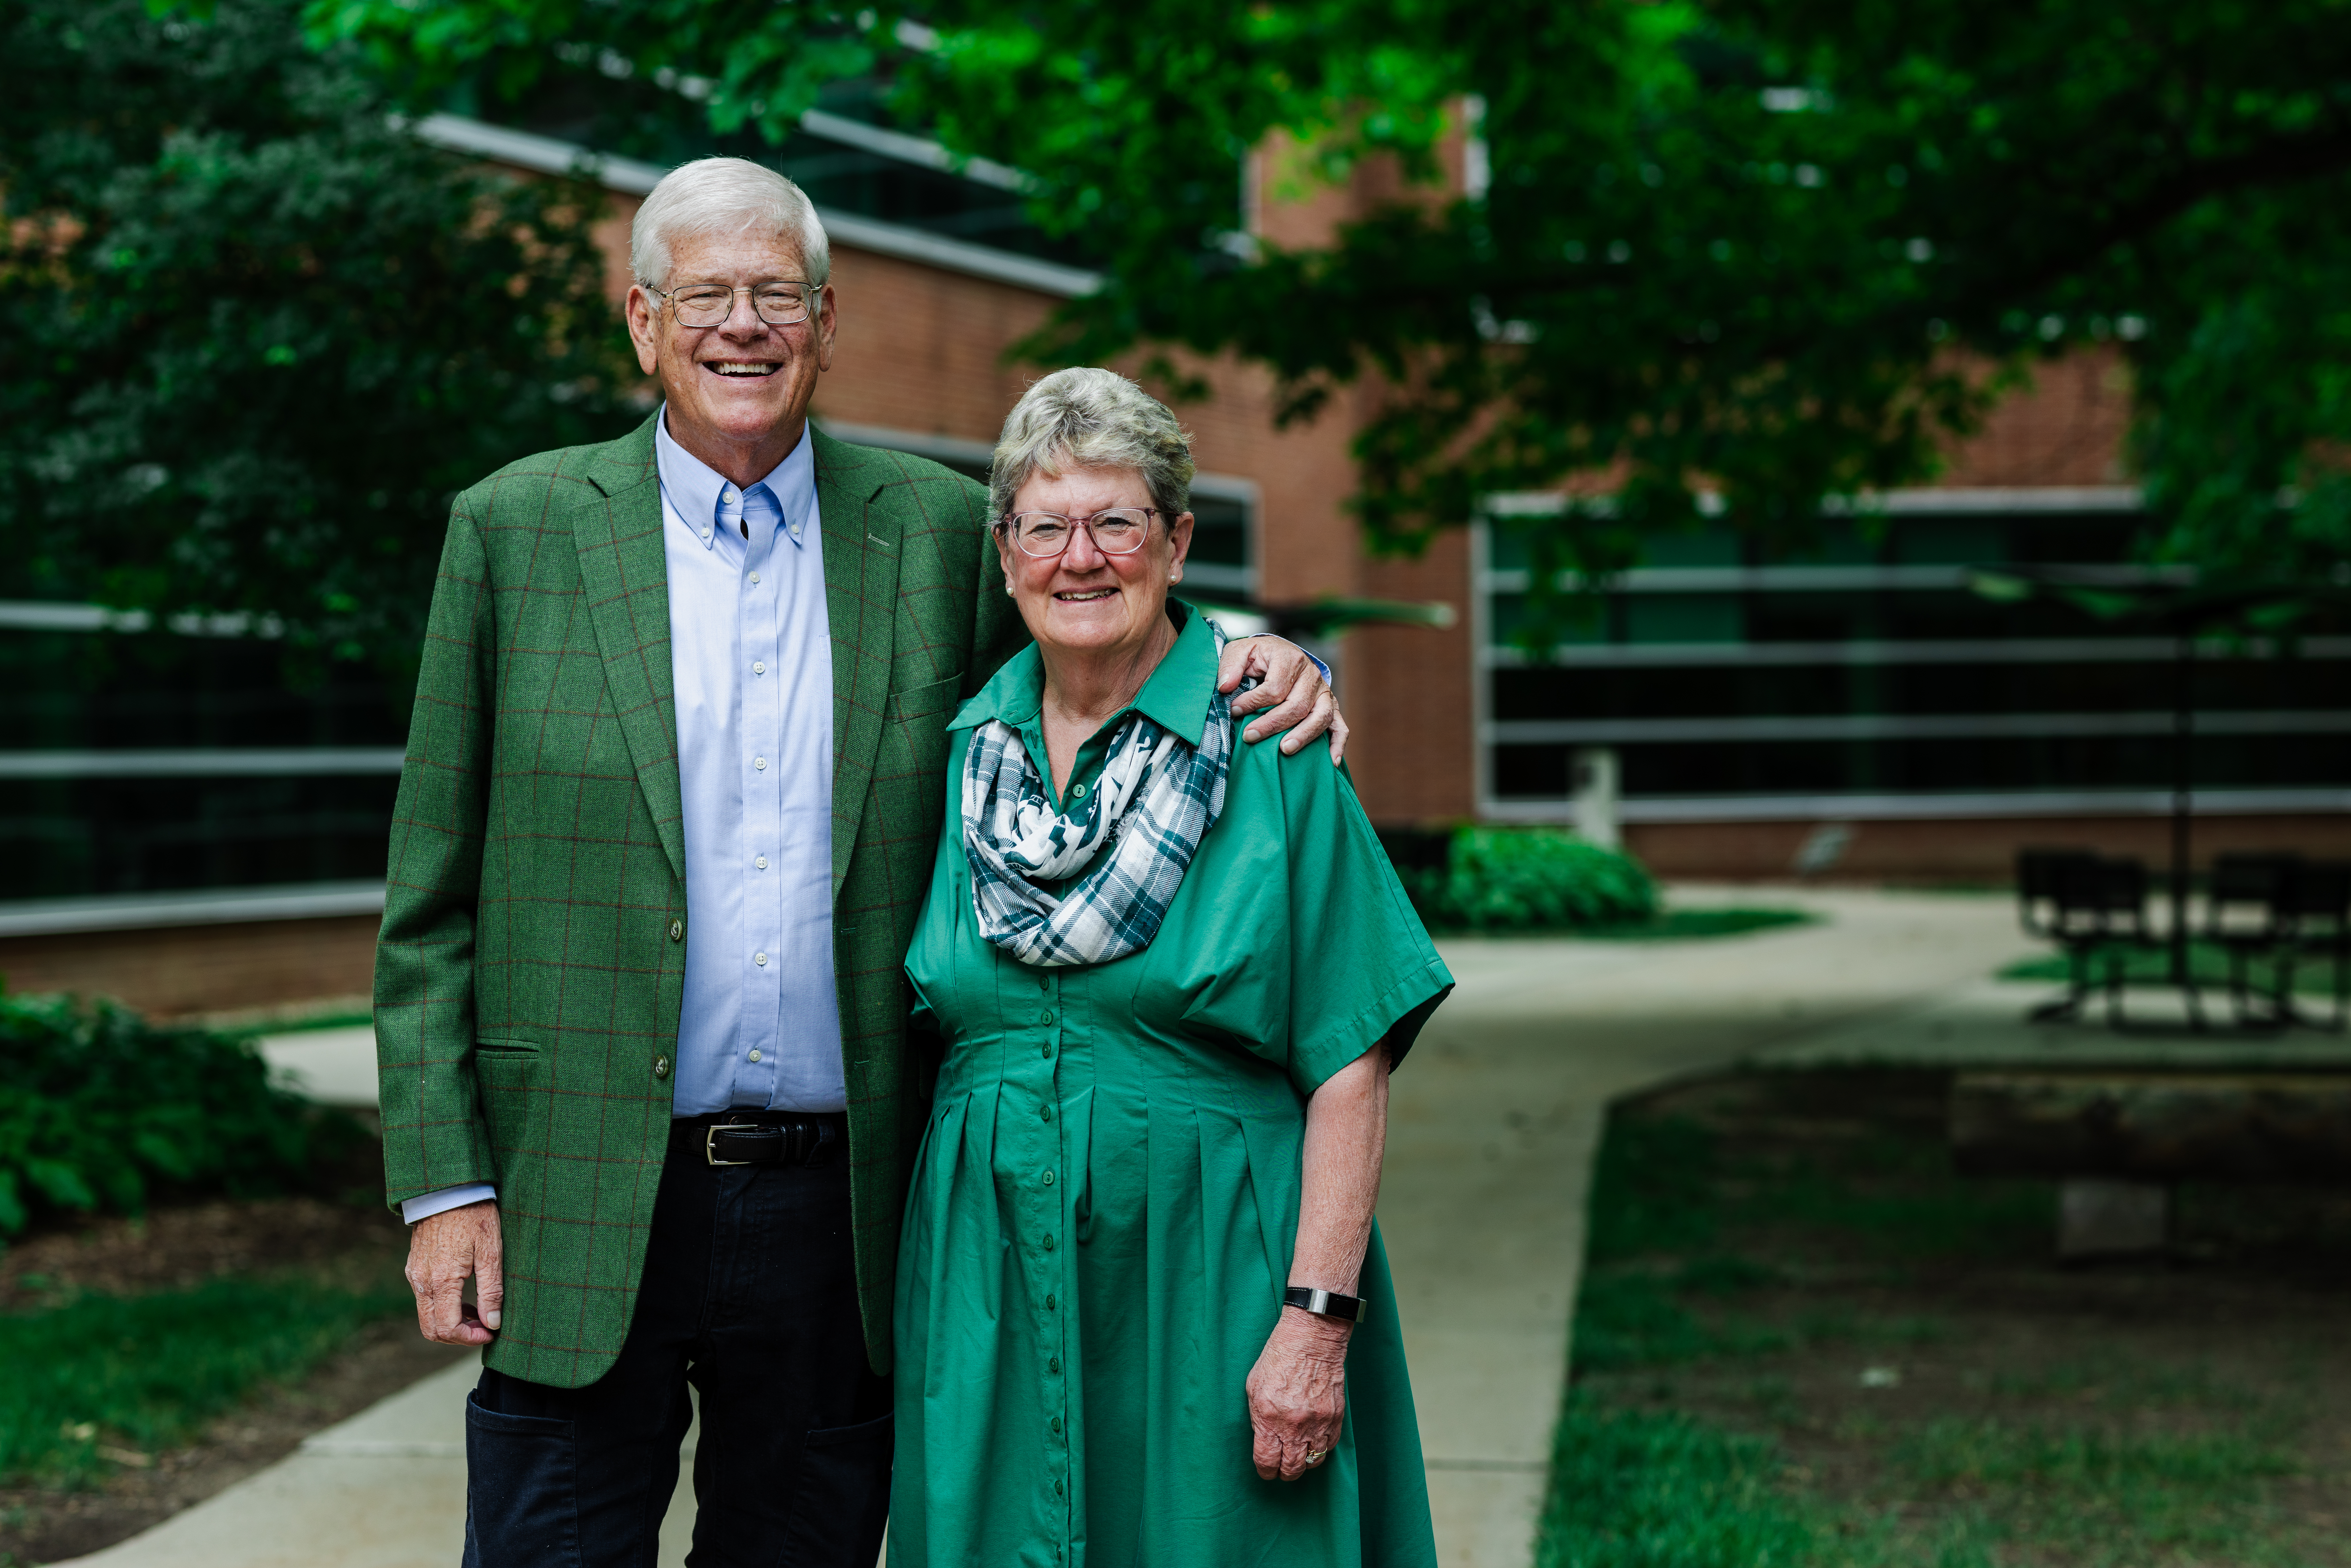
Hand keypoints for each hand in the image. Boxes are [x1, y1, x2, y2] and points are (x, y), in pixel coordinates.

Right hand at [405, 1199, 503, 1346]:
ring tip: (478, 1311)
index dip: (469, 1338)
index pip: (447, 1328)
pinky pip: (424, 1300)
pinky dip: (443, 1307)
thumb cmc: (475, 1215)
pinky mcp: (414, 1268)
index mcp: (442, 1280)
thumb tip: (492, 1323)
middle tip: (485, 1327)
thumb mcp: (492, 1251)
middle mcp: (422, 1281)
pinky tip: (464, 1296)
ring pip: (426, 1316)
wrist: (449, 1188)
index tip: (490, 1333)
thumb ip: (491, 1291)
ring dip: (451, 1322)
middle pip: (431, 1329)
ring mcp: (414, 1275)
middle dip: (458, 1336)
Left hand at [1217, 637, 1346, 761]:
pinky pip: (1340, 726)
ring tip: (1284, 750)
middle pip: (1296, 706)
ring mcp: (1324, 691)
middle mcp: (1311, 675)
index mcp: (1290, 659)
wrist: (1281, 652)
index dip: (1252, 702)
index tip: (1234, 710)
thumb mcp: (1240, 652)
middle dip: (1271, 725)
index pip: (1274, 688)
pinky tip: (1330, 761)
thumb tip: (1225, 686)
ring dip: (1303, 736)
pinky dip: (1337, 744)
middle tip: (1249, 737)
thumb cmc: (1259, 656)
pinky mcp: (1331, 705)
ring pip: (1320, 717)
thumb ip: (1230, 666)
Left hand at [1245, 1306, 1350, 1480]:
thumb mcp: (1254, 1387)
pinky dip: (1321, 1448)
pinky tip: (1314, 1441)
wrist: (1311, 1341)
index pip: (1267, 1461)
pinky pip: (1329, 1446)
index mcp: (1268, 1418)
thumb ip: (1257, 1417)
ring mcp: (1317, 1423)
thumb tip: (1264, 1438)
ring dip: (1304, 1463)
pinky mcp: (1335, 1418)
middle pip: (1292, 1468)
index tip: (1266, 1471)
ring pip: (1313, 1462)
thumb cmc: (1278, 1358)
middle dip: (1285, 1473)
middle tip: (1283, 1469)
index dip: (1265, 1472)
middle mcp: (1293, 1425)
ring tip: (1299, 1456)